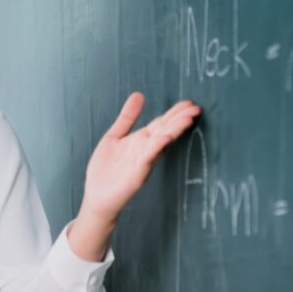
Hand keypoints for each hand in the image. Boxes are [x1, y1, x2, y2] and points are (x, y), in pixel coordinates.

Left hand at [81, 93, 200, 223]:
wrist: (97, 197)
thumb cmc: (105, 169)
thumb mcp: (114, 136)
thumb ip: (128, 117)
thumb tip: (139, 94)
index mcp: (141, 140)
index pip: (161, 123)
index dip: (174, 113)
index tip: (189, 103)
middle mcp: (146, 149)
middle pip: (166, 130)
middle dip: (180, 119)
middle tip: (196, 108)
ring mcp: (143, 160)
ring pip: (162, 141)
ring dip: (175, 130)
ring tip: (188, 119)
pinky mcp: (138, 172)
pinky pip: (149, 157)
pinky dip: (157, 146)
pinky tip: (165, 137)